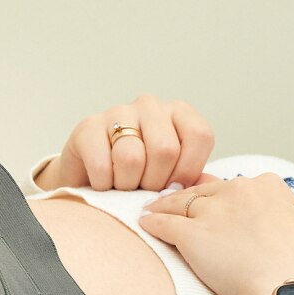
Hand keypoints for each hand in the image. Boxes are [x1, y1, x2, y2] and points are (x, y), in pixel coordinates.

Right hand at [37, 94, 213, 191]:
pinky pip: (102, 165)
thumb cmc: (141, 178)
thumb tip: (206, 185)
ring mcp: (117, 112)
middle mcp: (150, 106)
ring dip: (127, 185)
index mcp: (179, 113)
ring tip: (123, 185)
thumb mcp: (174, 176)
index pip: (199, 136)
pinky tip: (103, 182)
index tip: (173, 186)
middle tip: (143, 188)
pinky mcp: (87, 127)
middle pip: (165, 150)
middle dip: (155, 182)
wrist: (93, 179)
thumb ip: (194, 179)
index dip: (189, 169)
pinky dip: (103, 184)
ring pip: (132, 158)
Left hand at [138, 173, 293, 294]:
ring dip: (163, 207)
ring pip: (179, 202)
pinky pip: (164, 224)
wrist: (292, 292)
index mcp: (268, 186)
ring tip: (151, 211)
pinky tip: (144, 225)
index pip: (233, 185)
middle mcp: (239, 190)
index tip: (210, 204)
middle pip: (203, 190)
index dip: (219, 196)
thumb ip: (282, 213)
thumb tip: (272, 215)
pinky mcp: (192, 234)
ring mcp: (214, 211)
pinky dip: (152, 224)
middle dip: (188, 198)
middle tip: (171, 203)